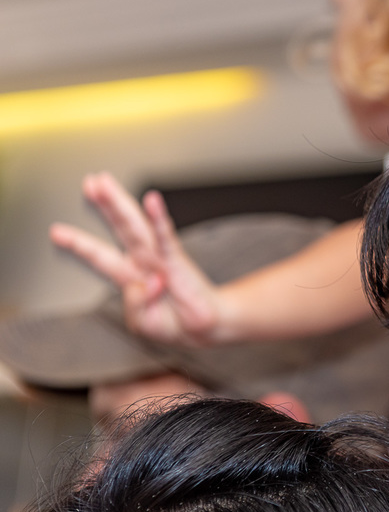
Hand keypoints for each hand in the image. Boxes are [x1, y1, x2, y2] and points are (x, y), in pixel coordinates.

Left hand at [49, 173, 222, 345]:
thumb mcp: (144, 323)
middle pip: (120, 228)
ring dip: (119, 204)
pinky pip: (166, 238)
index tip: (57, 232)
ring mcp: (160, 259)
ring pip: (135, 227)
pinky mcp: (178, 262)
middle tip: (90, 183)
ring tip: (105, 184)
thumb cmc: (175, 324)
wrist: (206, 328)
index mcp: (130, 277)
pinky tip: (152, 201)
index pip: (101, 256)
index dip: (79, 244)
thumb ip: (135, 305)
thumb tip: (142, 285)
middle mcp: (143, 262)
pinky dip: (158, 220)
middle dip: (104, 205)